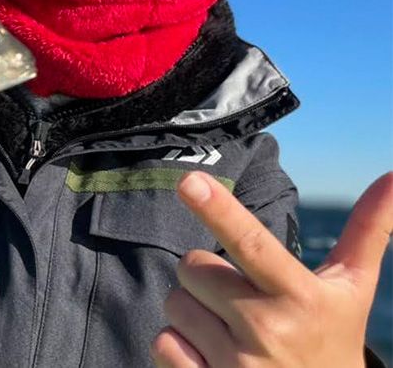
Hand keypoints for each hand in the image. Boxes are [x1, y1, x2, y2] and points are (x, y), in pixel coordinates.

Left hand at [151, 171, 392, 367]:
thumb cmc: (332, 339)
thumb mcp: (352, 289)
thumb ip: (367, 231)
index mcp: (299, 296)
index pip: (251, 243)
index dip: (218, 209)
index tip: (189, 181)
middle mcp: (267, 328)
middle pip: (193, 266)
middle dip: (207, 276)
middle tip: (239, 298)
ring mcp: (236, 362)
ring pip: (175, 303)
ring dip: (193, 311)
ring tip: (230, 330)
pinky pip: (163, 342)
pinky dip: (178, 346)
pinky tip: (212, 357)